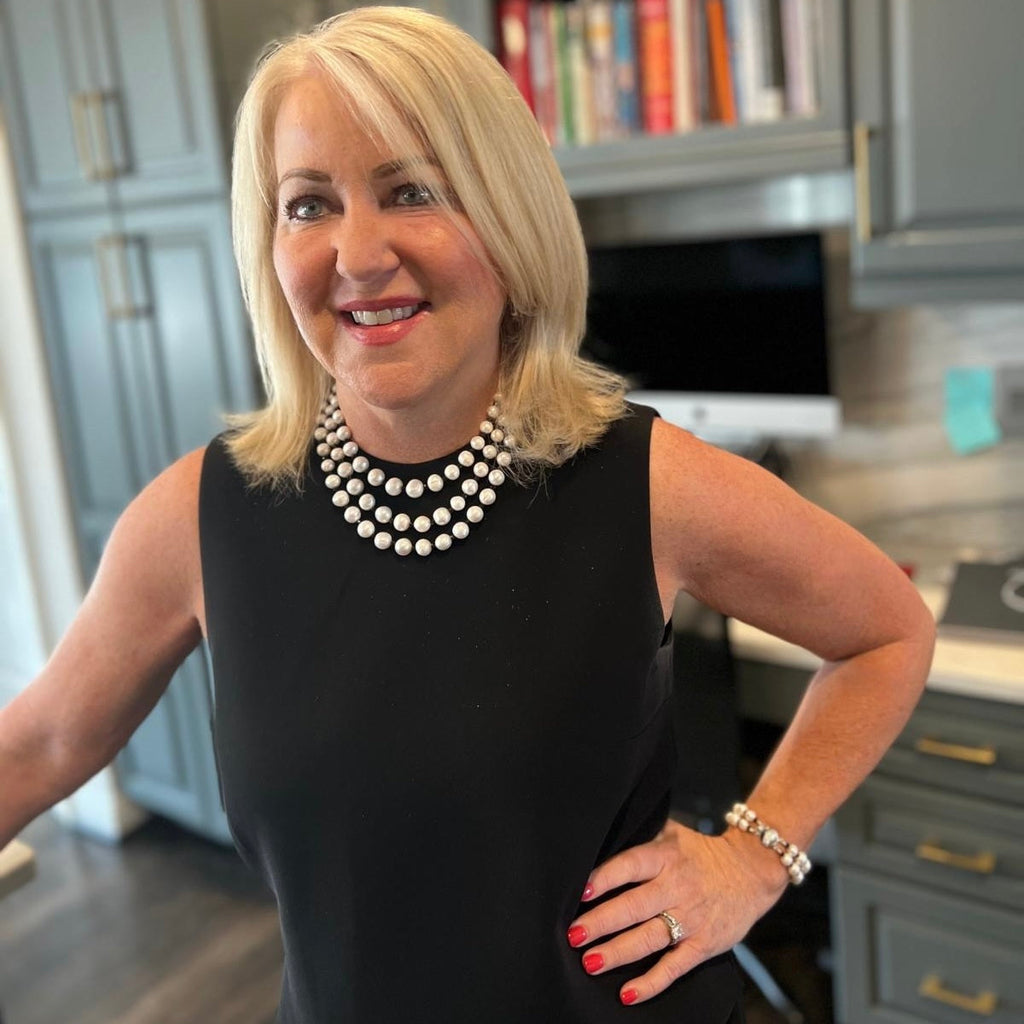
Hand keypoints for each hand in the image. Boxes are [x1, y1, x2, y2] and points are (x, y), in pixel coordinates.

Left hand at [566, 819, 787, 1004]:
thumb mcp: (673, 834)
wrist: (752, 870)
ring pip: (649, 938)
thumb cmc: (701, 852)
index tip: (581, 891)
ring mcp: (691, 918)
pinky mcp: (704, 944)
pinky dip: (651, 982)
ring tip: (590, 962)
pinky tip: (627, 993)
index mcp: (666, 857)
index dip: (606, 877)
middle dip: (602, 922)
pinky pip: (674, 966)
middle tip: (574, 934)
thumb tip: (602, 839)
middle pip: (634, 906)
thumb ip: (642, 837)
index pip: (631, 866)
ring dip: (618, 952)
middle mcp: (677, 887)